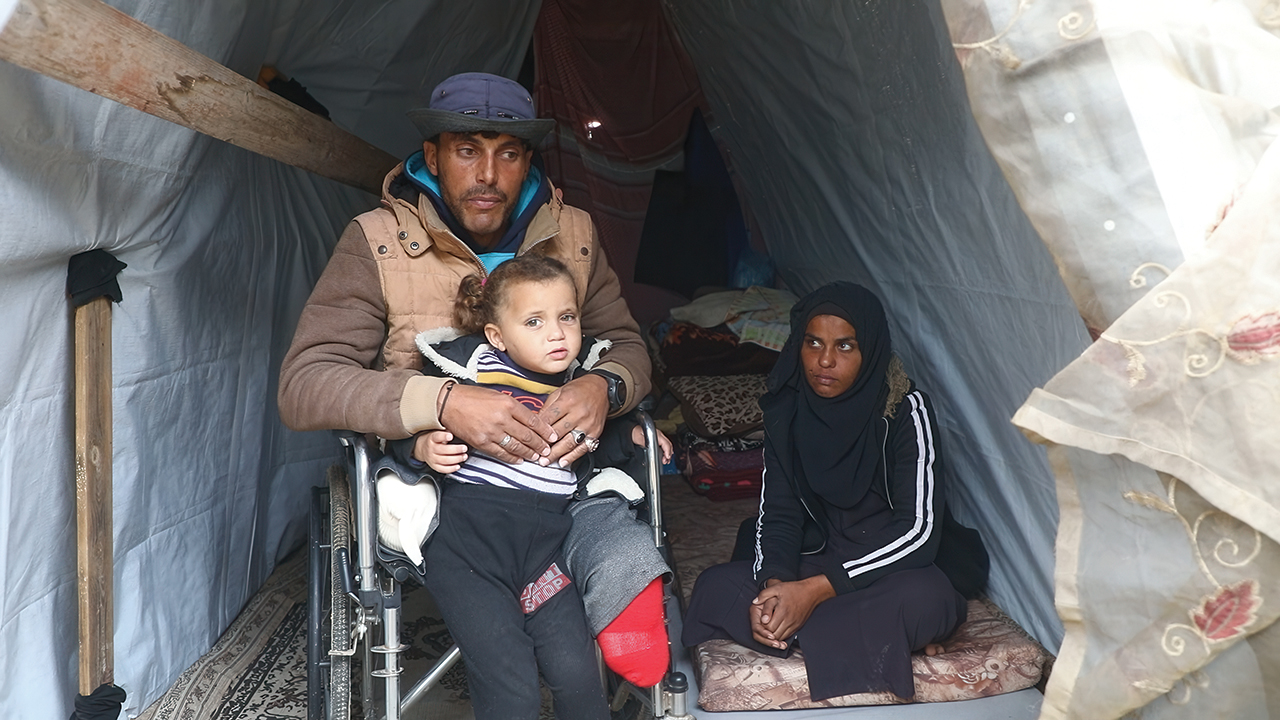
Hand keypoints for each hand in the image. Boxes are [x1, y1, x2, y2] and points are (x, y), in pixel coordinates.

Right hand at [414, 430, 466, 473]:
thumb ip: (447, 431)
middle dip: (455, 449)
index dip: (443, 436)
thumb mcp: (438, 432)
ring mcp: (432, 458)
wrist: (422, 448)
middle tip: (464, 448)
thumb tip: (459, 427)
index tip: (451, 436)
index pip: (437, 437)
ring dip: (456, 459)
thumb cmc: (434, 439)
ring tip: (464, 456)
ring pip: (444, 460)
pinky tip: (458, 466)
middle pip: (443, 450)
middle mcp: (431, 449)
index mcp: (432, 438)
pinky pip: (443, 469)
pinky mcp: (434, 466)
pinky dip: (451, 469)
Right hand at [440, 383, 555, 463]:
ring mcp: (492, 431)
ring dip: (528, 453)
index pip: (533, 420)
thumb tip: (529, 419)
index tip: (552, 436)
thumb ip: (513, 407)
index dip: (545, 431)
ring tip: (536, 457)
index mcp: (508, 404)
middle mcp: (502, 418)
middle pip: (527, 435)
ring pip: (516, 446)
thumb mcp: (497, 395)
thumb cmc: (472, 397)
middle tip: (547, 450)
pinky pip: (501, 453)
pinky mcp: (482, 442)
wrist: (449, 403)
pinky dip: (512, 457)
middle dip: (540, 445)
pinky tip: (519, 460)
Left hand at [540, 374, 608, 467]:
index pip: (548, 419)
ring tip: (545, 461)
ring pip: (569, 443)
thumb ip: (547, 407)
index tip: (529, 438)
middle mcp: (578, 413)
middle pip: (557, 433)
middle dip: (544, 445)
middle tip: (534, 453)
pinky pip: (583, 448)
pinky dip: (572, 457)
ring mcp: (588, 424)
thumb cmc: (580, 389)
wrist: (602, 388)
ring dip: (556, 454)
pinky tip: (563, 462)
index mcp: (567, 401)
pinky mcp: (595, 433)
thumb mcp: (559, 391)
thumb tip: (536, 422)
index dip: (537, 430)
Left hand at [631, 425, 672, 464]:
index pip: (666, 443)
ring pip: (668, 445)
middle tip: (666, 461)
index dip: (667, 451)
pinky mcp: (658, 439)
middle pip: (669, 445)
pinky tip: (665, 455)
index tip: (667, 457)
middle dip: (669, 454)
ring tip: (665, 460)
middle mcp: (659, 435)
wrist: (634, 430)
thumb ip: (645, 444)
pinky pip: (665, 444)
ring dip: (668, 453)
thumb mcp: (639, 439)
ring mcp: (659, 436)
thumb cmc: (635, 433)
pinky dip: (666, 450)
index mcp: (656, 434)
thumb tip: (650, 450)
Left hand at [749, 576, 834, 649]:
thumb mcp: (777, 588)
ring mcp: (795, 625)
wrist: (811, 592)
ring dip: (773, 636)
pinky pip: (787, 636)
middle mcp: (789, 620)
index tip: (760, 622)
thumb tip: (755, 601)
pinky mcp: (798, 626)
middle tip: (762, 627)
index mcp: (783, 611)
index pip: (768, 627)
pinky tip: (777, 629)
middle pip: (774, 635)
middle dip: (766, 633)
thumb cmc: (795, 589)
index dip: (762, 626)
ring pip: (781, 637)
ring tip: (768, 629)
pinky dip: (781, 635)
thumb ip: (764, 594)